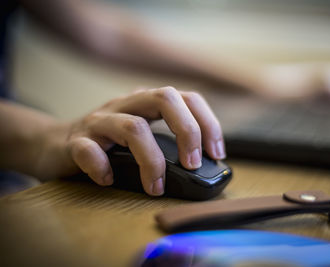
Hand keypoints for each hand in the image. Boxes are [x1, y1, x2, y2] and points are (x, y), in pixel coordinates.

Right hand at [38, 86, 224, 195]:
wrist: (54, 144)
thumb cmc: (108, 144)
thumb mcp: (142, 135)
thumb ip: (167, 141)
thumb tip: (204, 165)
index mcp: (145, 103)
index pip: (186, 97)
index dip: (207, 122)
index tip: (216, 153)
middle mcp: (125, 106)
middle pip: (164, 98)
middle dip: (187, 130)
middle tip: (192, 164)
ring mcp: (99, 122)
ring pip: (132, 127)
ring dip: (151, 160)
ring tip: (156, 186)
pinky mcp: (75, 142)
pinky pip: (89, 151)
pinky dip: (102, 168)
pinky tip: (108, 181)